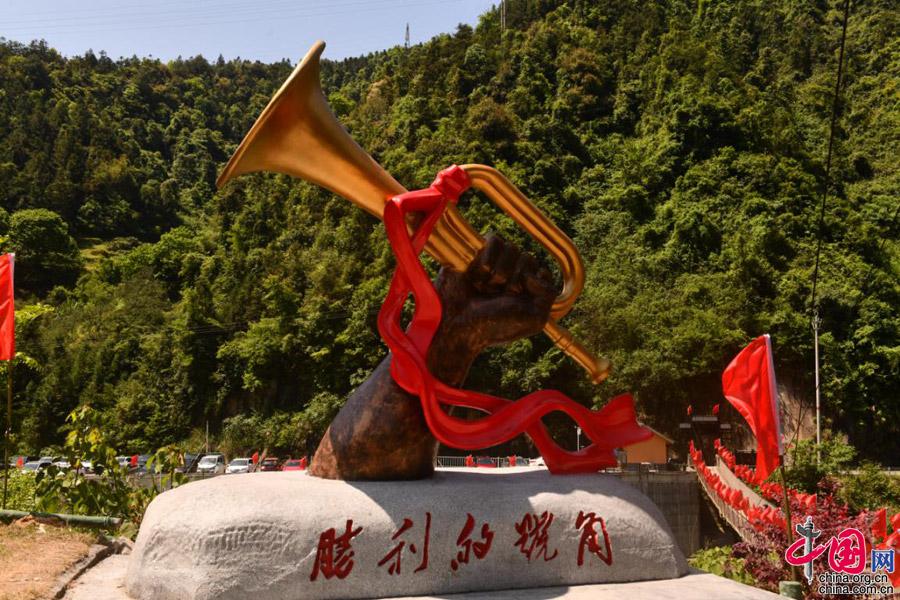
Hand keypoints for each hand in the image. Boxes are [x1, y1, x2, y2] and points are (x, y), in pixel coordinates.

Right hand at [426, 234, 556, 382]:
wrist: (458, 326)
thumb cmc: (495, 326)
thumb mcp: (535, 319)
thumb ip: (549, 293)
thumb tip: (538, 270)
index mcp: (527, 286)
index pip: (539, 268)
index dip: (529, 283)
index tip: (516, 300)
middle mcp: (511, 271)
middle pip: (527, 257)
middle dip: (513, 281)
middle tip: (497, 298)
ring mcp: (494, 260)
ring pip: (511, 248)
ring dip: (498, 274)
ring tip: (484, 289)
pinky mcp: (475, 251)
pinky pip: (494, 241)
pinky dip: (486, 262)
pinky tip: (475, 278)